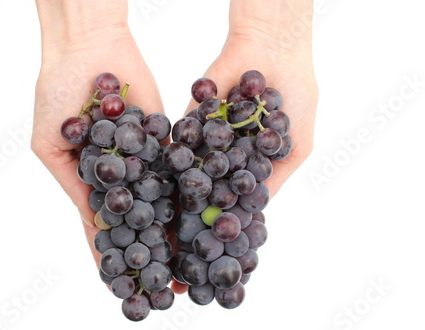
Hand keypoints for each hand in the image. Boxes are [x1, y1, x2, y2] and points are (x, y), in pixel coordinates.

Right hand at [31, 0, 163, 264]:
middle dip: (146, 242)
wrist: (89, 47)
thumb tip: (95, 222)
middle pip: (135, 213)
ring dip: (170, 223)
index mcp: (88, 177)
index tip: (115, 280)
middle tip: (162, 274)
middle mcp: (119, 170)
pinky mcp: (163, 136)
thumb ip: (74, 182)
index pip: (100, 220)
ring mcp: (142, 155)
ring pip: (158, 195)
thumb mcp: (50, 144)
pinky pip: (174, 165)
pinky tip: (196, 210)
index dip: (107, 249)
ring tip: (184, 253)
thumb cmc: (57, 93)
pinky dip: (183, 187)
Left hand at [186, 0, 318, 198]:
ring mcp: (213, 131)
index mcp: (254, 157)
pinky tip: (179, 163)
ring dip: (192, 176)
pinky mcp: (197, 112)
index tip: (226, 222)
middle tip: (198, 214)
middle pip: (216, 177)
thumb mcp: (299, 144)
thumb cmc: (296, 96)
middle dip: (208, 194)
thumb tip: (263, 208)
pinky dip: (183, 147)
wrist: (275, 50)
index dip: (234, 203)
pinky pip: (187, 132)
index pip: (241, 187)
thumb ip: (279, 175)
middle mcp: (232, 147)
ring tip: (185, 193)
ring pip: (199, 159)